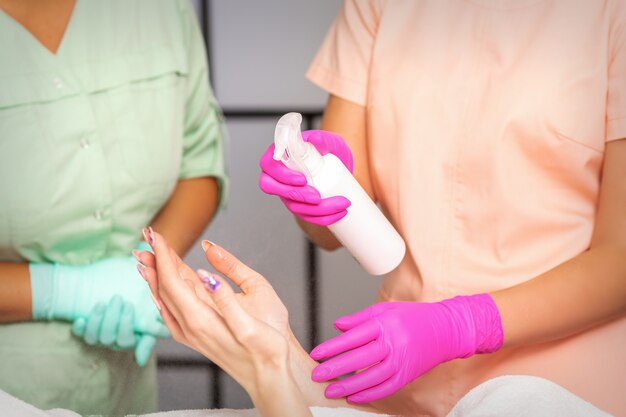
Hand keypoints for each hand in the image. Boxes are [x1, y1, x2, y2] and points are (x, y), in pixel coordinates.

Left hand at [30, 250, 169, 338]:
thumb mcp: (137, 270)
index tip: (142, 338)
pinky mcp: (88, 332)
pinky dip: (84, 328)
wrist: (85, 279)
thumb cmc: (117, 275)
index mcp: (141, 324)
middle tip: (120, 300)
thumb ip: (151, 266)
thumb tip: (151, 244)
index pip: (147, 341)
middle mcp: (124, 333)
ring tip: (103, 303)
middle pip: (124, 340)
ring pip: (105, 339)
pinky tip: (81, 317)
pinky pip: (86, 337)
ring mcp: (106, 334)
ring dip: (105, 321)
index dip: (145, 344)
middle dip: (122, 321)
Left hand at [71, 295, 157, 365]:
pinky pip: (79, 334)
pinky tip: (80, 319)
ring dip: (96, 320)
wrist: (130, 293)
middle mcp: (114, 342)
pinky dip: (79, 328)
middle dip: (112, 317)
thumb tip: (140, 361)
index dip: (126, 324)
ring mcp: (99, 337)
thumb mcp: (155, 316)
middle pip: (108, 337)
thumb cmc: (145, 305)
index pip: (125, 340)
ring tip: (101, 303)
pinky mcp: (86, 330)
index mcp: (131, 340)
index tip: (129, 304)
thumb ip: (154, 333)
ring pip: (93, 337)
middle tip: (117, 298)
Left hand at [135, 231, 290, 388]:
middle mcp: (190, 326)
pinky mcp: (196, 337)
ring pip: (165, 299)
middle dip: (155, 259)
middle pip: (164, 286)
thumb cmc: (268, 340)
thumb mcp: (255, 308)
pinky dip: (161, 294)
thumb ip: (227, 286)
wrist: (270, 375)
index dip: (163, 254)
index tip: (156, 234)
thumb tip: (206, 265)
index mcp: (202, 316)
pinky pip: (170, 311)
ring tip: (147, 255)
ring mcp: (190, 334)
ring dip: (155, 274)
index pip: (173, 279)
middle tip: (148, 235)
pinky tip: (159, 289)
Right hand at [259, 129, 353, 225]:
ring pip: (293, 206)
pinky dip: (324, 218)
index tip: (303, 179)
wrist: (340, 166)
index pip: (268, 165)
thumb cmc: (329, 150)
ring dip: (316, 210)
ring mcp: (286, 193)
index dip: (282, 175)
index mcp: (280, 155)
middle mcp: (278, 176)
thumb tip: (315, 140)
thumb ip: (323, 140)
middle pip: (274, 190)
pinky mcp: (298, 205)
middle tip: (318, 197)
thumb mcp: (330, 142)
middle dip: (296, 196)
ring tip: (341, 203)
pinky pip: (306, 216)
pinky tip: (340, 214)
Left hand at [310, 295, 503, 402]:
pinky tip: (353, 397)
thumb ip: (360, 318)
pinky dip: (369, 394)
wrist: (447, 330)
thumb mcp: (387, 309)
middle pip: (359, 358)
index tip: (316, 353)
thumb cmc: (415, 317)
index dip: (333, 346)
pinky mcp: (408, 375)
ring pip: (371, 377)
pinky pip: (386, 388)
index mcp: (385, 324)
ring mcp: (401, 361)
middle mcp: (393, 343)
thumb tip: (337, 325)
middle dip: (335, 368)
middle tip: (316, 374)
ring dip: (349, 386)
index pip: (353, 337)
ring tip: (330, 390)